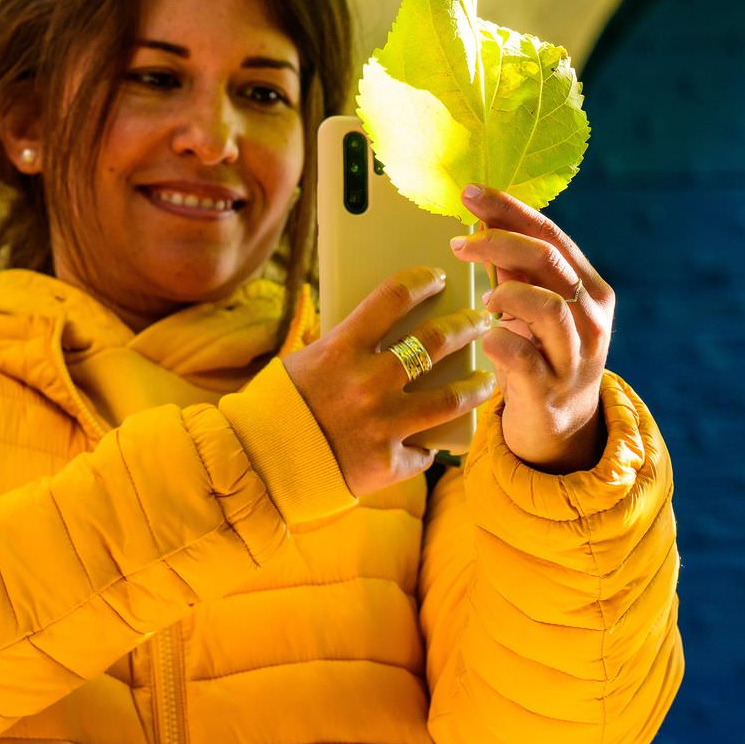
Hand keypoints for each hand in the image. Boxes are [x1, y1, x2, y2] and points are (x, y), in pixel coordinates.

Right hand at [282, 266, 497, 497]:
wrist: (259, 466)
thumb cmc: (282, 406)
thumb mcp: (308, 361)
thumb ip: (347, 344)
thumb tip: (385, 323)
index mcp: (342, 349)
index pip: (394, 296)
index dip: (423, 280)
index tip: (439, 277)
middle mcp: (367, 383)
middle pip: (435, 341)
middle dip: (466, 324)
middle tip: (479, 320)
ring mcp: (382, 423)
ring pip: (451, 397)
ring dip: (476, 384)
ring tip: (486, 377)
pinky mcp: (388, 462)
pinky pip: (424, 451)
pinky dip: (429, 446)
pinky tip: (438, 441)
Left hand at [451, 184, 615, 473]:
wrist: (563, 431)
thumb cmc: (542, 357)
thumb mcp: (537, 309)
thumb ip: (518, 270)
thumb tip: (483, 220)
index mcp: (591, 290)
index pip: (551, 235)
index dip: (510, 210)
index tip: (470, 193)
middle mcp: (592, 320)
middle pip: (548, 261)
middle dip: (498, 242)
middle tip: (459, 243)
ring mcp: (576, 357)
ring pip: (547, 306)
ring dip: (506, 293)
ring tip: (484, 300)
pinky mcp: (551, 392)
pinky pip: (523, 357)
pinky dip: (498, 341)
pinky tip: (487, 339)